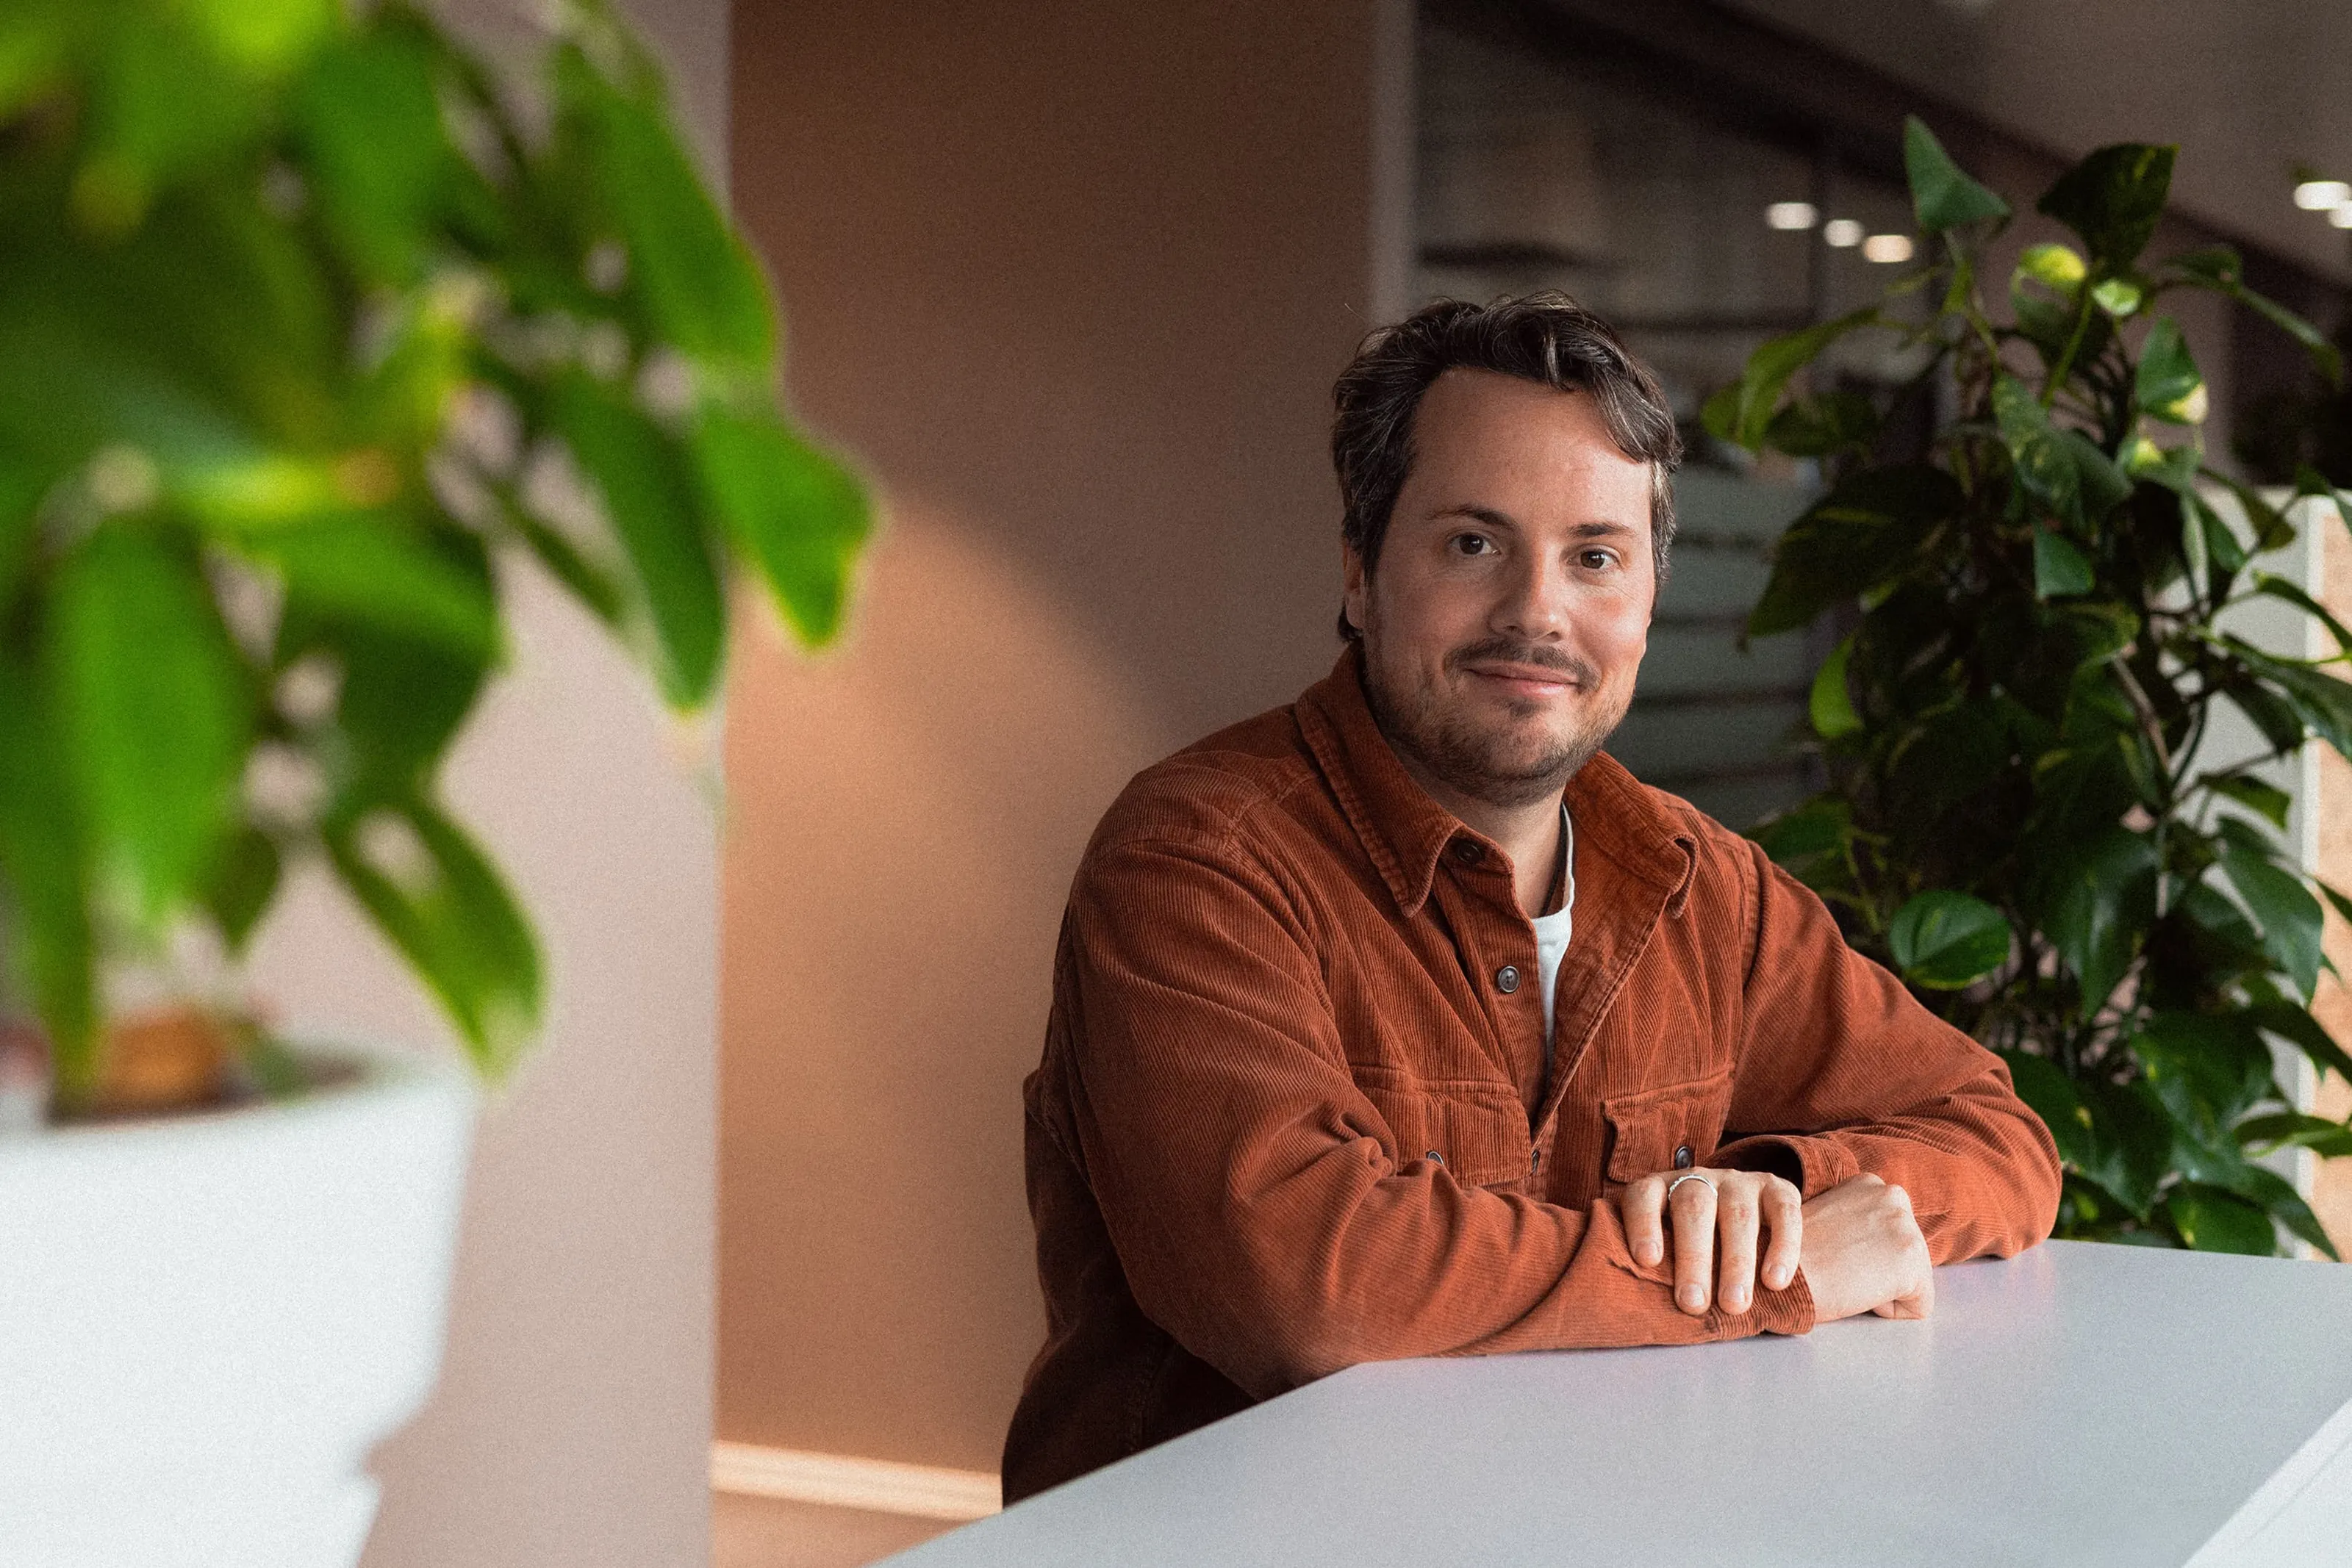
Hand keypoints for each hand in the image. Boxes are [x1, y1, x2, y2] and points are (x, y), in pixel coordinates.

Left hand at [1620, 1166, 1801, 1316]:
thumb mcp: (1669, 1249)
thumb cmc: (1692, 1249)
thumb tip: (1647, 1310)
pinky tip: (1776, 1281)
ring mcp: (1738, 1182)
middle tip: (1693, 1303)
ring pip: (1737, 1214)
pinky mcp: (1776, 1189)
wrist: (1747, 1222)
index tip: (1647, 1260)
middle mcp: (1698, 1179)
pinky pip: (1784, 1211)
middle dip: (1693, 1258)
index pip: (1643, 1197)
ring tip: (1734, 1303)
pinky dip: (1782, 1247)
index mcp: (1660, 1189)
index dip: (1643, 1225)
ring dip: (1736, 1261)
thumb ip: (1658, 1267)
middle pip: (1693, 1208)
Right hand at [1797, 1174, 1933, 1321]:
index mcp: (1870, 1183)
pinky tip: (1856, 1294)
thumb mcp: (1826, 1219)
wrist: (1774, 1275)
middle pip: (1907, 1255)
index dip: (1862, 1255)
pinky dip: (1890, 1310)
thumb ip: (1852, 1220)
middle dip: (1878, 1271)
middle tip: (1839, 1271)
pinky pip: (1917, 1306)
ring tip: (1845, 1280)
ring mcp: (1906, 1227)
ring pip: (1914, 1280)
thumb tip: (1867, 1244)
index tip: (1835, 1256)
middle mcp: (1894, 1196)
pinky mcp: (1912, 1263)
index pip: (1890, 1234)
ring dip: (1881, 1289)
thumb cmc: (1790, 1257)